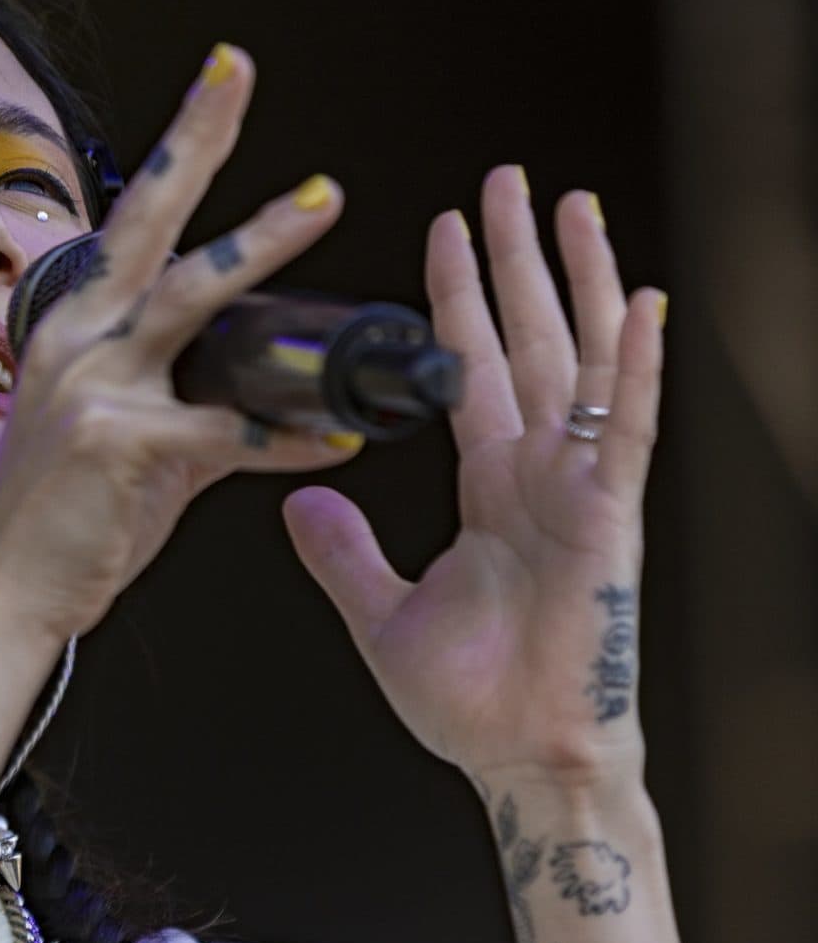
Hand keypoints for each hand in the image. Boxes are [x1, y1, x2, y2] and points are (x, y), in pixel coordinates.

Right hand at [0, 45, 358, 641]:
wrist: (5, 595)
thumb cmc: (62, 519)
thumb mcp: (118, 437)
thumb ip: (196, 405)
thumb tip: (276, 405)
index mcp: (74, 326)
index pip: (134, 218)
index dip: (182, 146)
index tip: (223, 78)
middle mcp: (76, 340)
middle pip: (148, 223)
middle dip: (196, 142)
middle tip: (237, 76)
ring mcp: (94, 387)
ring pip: (190, 299)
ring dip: (260, 245)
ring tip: (321, 201)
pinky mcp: (119, 445)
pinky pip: (225, 428)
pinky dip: (287, 434)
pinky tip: (339, 438)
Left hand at [281, 166, 663, 787]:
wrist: (517, 757)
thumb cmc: (471, 699)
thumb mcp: (382, 610)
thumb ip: (343, 551)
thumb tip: (301, 498)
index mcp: (492, 485)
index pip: (473, 368)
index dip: (458, 300)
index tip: (445, 232)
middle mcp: (540, 472)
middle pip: (531, 341)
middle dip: (517, 261)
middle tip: (508, 184)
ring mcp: (581, 489)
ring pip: (585, 362)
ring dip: (578, 283)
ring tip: (572, 206)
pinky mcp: (610, 518)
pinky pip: (629, 428)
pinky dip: (638, 366)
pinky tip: (640, 302)